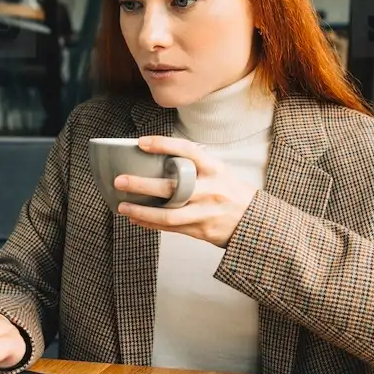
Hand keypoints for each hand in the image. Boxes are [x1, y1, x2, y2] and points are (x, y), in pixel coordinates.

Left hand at [114, 135, 256, 247]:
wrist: (253, 221)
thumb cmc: (230, 191)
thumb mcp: (219, 171)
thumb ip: (195, 166)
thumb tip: (161, 158)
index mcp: (214, 169)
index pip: (186, 151)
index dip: (163, 144)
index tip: (141, 143)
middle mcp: (209, 190)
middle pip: (171, 188)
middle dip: (142, 184)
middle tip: (120, 180)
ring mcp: (205, 212)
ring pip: (168, 214)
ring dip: (141, 212)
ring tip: (122, 206)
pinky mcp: (201, 230)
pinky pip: (171, 228)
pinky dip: (151, 224)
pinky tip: (136, 219)